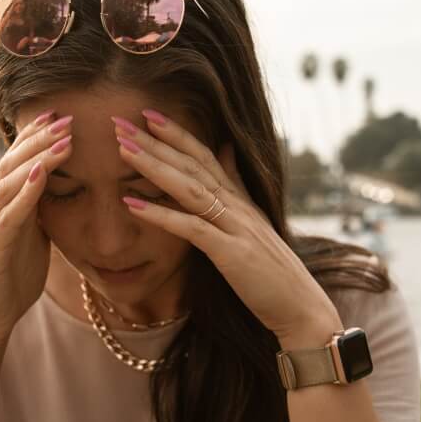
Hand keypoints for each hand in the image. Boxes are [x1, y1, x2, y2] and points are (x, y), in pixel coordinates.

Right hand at [0, 111, 73, 347]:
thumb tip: (60, 194)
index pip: (19, 164)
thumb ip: (41, 217)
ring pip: (10, 184)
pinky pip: (8, 217)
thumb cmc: (11, 284)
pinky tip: (40, 174)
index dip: (36, 138)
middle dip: (39, 138)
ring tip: (62, 138)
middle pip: (12, 165)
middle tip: (65, 116)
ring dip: (37, 158)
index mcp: (7, 210)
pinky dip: (25, 194)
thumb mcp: (33, 242)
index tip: (59, 115)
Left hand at [112, 109, 341, 343]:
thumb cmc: (273, 272)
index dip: (177, 133)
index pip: (205, 156)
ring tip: (122, 149)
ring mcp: (236, 227)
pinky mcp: (231, 253)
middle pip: (192, 164)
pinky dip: (161, 214)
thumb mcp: (254, 221)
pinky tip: (132, 204)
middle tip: (120, 121)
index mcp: (240, 199)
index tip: (147, 113)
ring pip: (189, 187)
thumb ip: (237, 185)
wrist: (301, 307)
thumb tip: (226, 149)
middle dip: (155, 141)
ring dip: (154, 166)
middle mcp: (238, 205)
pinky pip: (191, 228)